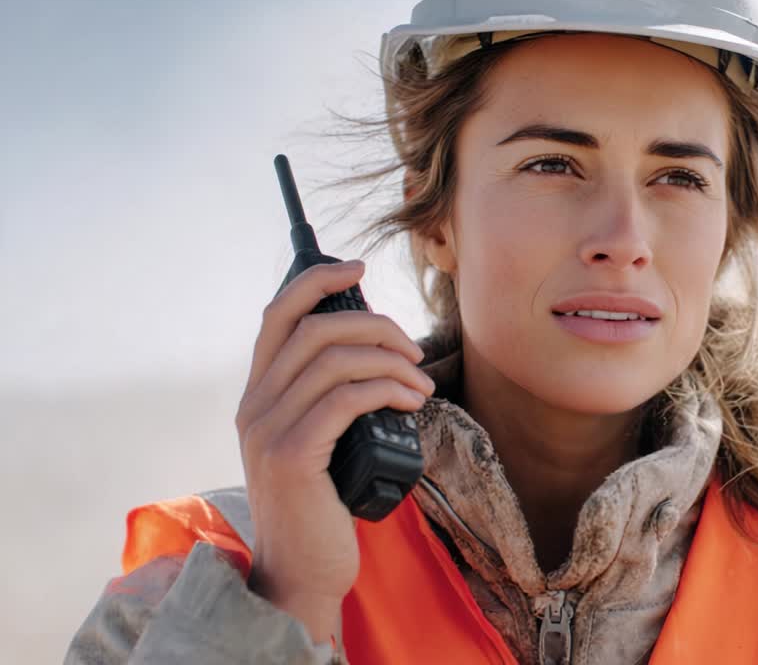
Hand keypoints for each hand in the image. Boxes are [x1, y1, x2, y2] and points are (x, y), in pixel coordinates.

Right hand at [233, 259, 433, 642]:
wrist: (303, 571)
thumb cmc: (324, 504)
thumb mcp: (320, 440)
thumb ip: (329, 399)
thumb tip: (379, 351)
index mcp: (259, 395)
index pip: (277, 315)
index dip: (317, 281)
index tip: (358, 267)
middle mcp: (254, 406)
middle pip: (314, 329)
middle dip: (375, 324)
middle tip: (414, 348)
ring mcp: (268, 431)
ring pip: (333, 359)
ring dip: (390, 361)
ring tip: (421, 382)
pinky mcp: (293, 457)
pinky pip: (345, 399)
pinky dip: (386, 388)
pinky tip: (411, 401)